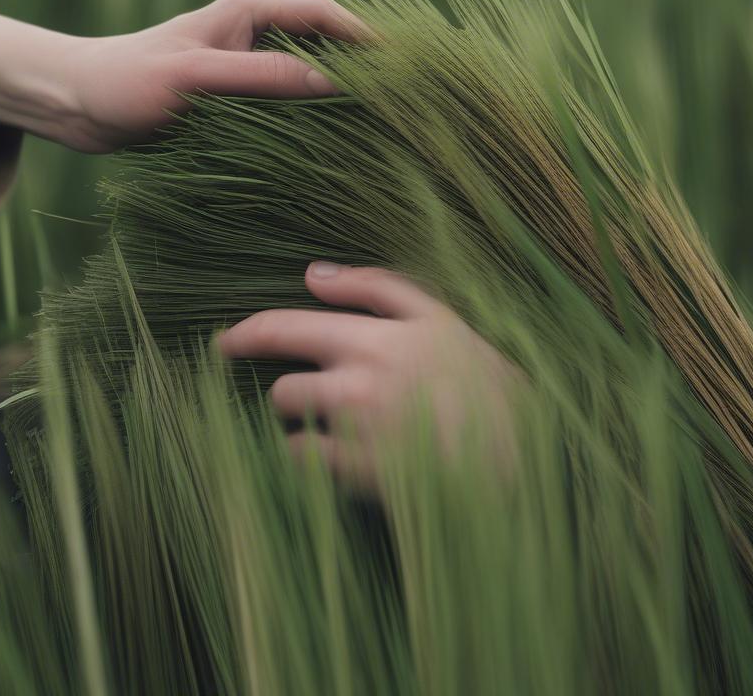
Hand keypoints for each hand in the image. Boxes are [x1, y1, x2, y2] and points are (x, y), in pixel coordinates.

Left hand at [0, 0, 367, 152]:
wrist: (77, 104)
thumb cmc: (127, 81)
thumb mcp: (194, 78)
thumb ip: (259, 78)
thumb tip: (330, 82)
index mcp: (245, 13)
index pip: (321, 13)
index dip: (364, 35)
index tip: (401, 63)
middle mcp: (251, 37)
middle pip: (322, 44)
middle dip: (359, 67)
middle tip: (398, 100)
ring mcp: (244, 70)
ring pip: (305, 78)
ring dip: (335, 96)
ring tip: (375, 125)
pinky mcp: (233, 102)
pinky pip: (283, 106)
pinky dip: (306, 119)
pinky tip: (326, 146)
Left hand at [219, 262, 520, 488]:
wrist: (529, 455)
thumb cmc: (485, 381)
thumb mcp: (440, 317)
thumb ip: (374, 287)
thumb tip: (312, 273)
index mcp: (375, 337)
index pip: (284, 327)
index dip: (245, 333)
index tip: (223, 341)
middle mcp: (359, 382)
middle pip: (283, 382)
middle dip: (287, 387)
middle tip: (303, 394)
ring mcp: (359, 434)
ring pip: (292, 422)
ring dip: (302, 420)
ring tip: (342, 425)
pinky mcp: (364, 479)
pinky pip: (305, 463)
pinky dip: (309, 458)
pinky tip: (342, 455)